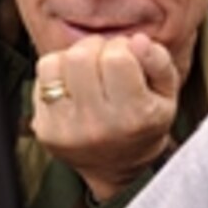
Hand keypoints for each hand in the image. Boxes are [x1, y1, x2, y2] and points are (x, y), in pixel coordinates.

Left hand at [33, 33, 179, 202]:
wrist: (118, 168)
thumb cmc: (145, 123)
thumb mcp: (167, 94)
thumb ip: (159, 62)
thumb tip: (137, 40)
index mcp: (134, 115)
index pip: (116, 57)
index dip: (122, 47)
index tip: (127, 59)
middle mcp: (98, 125)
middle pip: (81, 56)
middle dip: (94, 49)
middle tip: (104, 62)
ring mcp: (67, 130)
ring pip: (53, 63)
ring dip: (70, 60)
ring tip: (87, 73)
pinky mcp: (45, 130)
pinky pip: (40, 80)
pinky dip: (56, 76)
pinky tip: (73, 88)